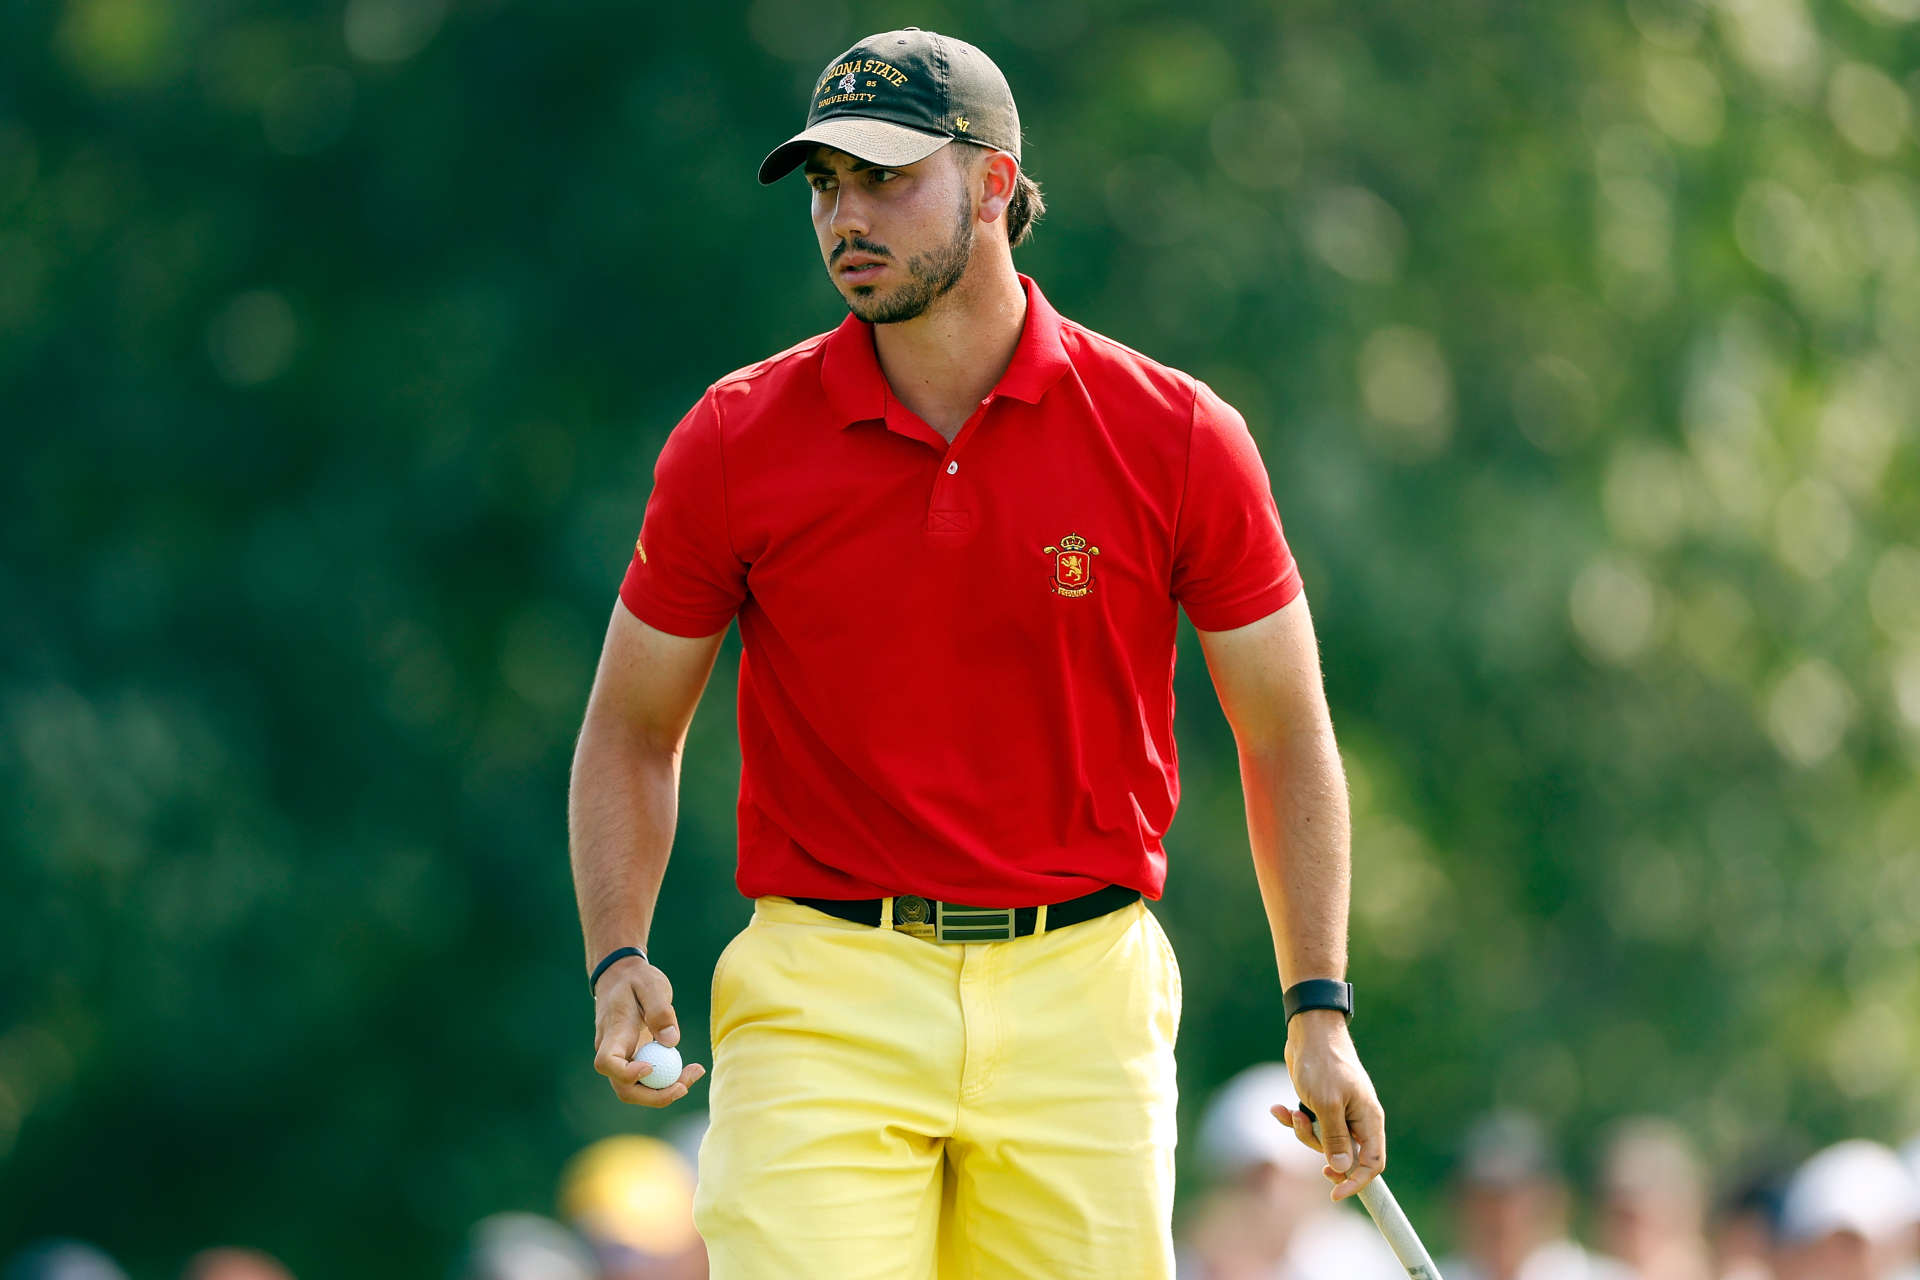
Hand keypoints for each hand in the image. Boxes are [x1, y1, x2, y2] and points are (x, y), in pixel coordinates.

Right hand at [592, 955, 706, 1106]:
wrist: (620, 977)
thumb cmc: (636, 979)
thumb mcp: (651, 984)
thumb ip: (661, 1010)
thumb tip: (671, 1042)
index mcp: (613, 1032)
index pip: (607, 1062)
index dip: (626, 1073)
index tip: (651, 1068)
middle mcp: (612, 1051)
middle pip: (623, 1088)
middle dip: (654, 1096)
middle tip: (686, 1086)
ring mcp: (621, 1058)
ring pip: (637, 1089)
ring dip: (665, 1091)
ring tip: (695, 1073)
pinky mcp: (633, 1060)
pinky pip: (647, 1081)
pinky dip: (667, 1081)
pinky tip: (688, 1069)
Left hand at [1272, 1009, 1384, 1200]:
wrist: (1308, 1031)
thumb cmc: (1323, 1063)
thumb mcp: (1327, 1103)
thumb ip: (1335, 1137)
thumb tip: (1342, 1169)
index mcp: (1368, 1120)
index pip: (1372, 1163)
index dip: (1357, 1181)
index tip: (1335, 1193)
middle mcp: (1357, 1119)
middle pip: (1342, 1155)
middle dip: (1317, 1146)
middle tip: (1302, 1127)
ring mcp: (1339, 1112)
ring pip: (1322, 1141)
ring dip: (1302, 1131)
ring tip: (1291, 1112)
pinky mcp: (1321, 1105)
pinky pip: (1309, 1124)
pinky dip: (1293, 1119)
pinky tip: (1277, 1109)